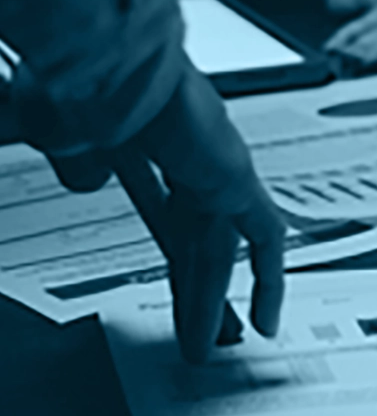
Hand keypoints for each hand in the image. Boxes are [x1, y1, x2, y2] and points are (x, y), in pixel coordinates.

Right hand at [21, 64, 285, 363]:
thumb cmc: (82, 92)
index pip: (164, 207)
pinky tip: (267, 314)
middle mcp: (191, 149)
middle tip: (204, 325)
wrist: (109, 71)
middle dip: (199, 282)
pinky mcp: (235, 175)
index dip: (169, 246)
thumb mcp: (68, 141)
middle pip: (199, 233)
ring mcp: (217, 161)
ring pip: (223, 243)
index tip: (170, 277)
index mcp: (149, 138)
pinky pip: (264, 236)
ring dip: (214, 295)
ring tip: (210, 344)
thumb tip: (88, 183)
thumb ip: (82, 164)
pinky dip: (268, 276)